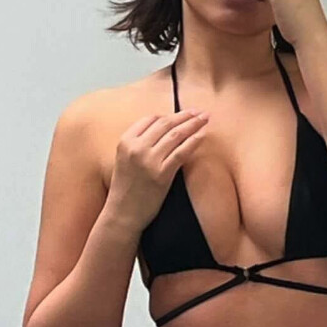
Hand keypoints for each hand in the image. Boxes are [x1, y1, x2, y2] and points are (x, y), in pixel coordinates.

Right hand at [106, 108, 208, 231]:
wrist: (122, 214)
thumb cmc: (125, 188)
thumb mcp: (124, 159)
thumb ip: (138, 143)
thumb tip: (164, 129)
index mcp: (125, 141)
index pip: (150, 119)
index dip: (169, 114)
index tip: (182, 113)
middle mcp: (136, 147)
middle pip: (165, 123)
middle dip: (185, 115)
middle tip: (200, 112)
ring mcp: (149, 160)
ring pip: (175, 135)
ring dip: (193, 124)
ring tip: (205, 119)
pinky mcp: (161, 174)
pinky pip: (181, 152)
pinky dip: (193, 141)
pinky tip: (202, 135)